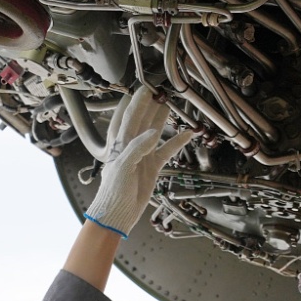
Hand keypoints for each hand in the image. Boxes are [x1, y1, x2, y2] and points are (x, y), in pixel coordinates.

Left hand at [84, 88, 191, 236]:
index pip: (128, 115)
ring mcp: (143, 154)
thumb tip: (153, 132)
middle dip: (151, 104)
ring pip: (155, 130)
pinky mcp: (153, 166)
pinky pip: (167, 150)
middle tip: (161, 90)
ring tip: (171, 103)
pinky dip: (177, 142)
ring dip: (162, 118)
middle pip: (143, 119)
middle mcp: (131, 145)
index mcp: (119, 142)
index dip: (137, 101)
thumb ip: (137, 148)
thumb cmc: (113, 192)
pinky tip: (187, 133)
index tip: (147, 87)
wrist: (117, 214)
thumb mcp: (122, 167)